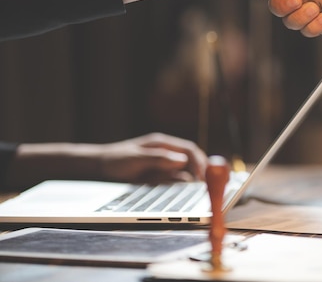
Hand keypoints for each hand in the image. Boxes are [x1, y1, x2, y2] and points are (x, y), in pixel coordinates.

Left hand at [5, 133, 207, 189]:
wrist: (96, 168)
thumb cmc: (114, 160)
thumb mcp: (136, 158)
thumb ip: (159, 158)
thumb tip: (182, 160)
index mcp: (162, 143)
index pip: (189, 149)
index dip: (200, 161)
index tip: (204, 175)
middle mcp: (165, 153)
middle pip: (191, 161)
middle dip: (200, 172)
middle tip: (206, 187)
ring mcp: (162, 165)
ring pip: (184, 172)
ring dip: (191, 181)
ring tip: (198, 193)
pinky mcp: (158, 176)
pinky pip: (174, 181)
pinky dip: (181, 187)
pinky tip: (183, 195)